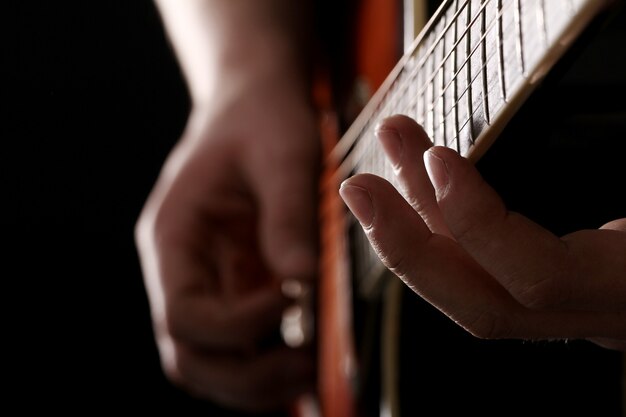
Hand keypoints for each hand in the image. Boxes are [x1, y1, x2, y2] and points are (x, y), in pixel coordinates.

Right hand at [135, 71, 319, 411]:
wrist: (254, 108)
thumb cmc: (264, 122)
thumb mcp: (283, 155)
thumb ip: (289, 217)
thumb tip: (303, 285)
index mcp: (174, 236)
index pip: (183, 312)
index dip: (237, 325)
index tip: (293, 302)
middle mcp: (180, 272)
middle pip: (189, 357)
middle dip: (247, 376)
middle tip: (309, 365)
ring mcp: (207, 286)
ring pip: (211, 366)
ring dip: (258, 384)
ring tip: (314, 371)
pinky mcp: (235, 292)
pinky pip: (240, 351)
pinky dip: (269, 370)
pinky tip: (310, 362)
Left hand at [339, 114, 625, 350]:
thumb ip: (604, 181)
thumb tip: (479, 166)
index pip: (542, 280)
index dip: (479, 223)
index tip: (438, 162)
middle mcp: (600, 314)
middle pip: (483, 306)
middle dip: (408, 246)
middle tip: (359, 187)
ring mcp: (586, 308)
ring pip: (480, 280)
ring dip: (423, 218)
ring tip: (388, 159)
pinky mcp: (573, 287)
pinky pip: (497, 267)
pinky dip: (455, 225)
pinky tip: (427, 186)